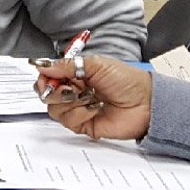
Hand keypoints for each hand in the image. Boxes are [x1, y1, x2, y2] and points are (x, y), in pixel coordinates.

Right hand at [32, 55, 152, 140]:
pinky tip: (94, 108)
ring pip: (55, 109)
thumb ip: (67, 65)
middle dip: (55, 91)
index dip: (44, 78)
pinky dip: (80, 113)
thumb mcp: (96, 64)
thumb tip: (43, 66)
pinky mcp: (85, 124)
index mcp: (75, 74)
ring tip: (88, 96)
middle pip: (47, 94)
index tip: (46, 77)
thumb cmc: (127, 80)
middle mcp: (74, 91)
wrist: (146, 103)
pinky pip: (69, 122)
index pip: (48, 77)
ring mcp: (78, 109)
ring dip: (70, 102)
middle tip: (69, 88)